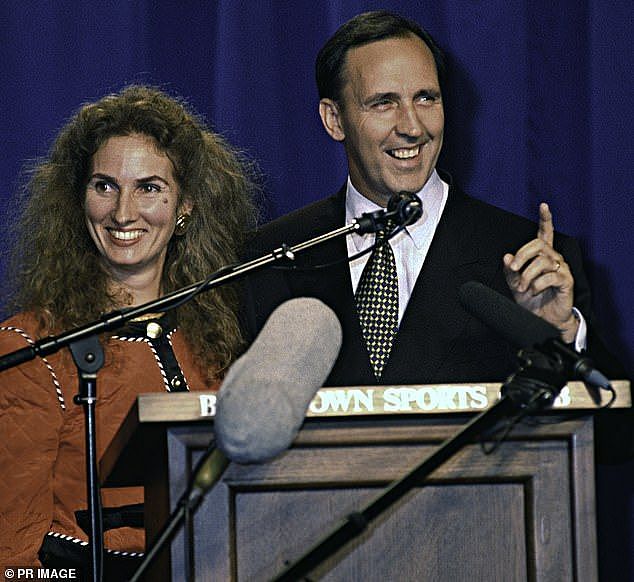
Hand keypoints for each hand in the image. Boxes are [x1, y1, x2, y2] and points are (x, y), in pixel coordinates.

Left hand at [503, 202, 577, 342]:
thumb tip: (506, 256)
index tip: (543, 205)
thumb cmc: (530, 300)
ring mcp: (562, 269)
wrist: (541, 320)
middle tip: (514, 271)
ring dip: (527, 275)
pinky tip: (533, 291)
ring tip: (522, 288)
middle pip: (538, 244)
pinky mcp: (567, 281)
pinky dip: (537, 284)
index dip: (545, 219)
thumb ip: (510, 270)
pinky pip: (551, 276)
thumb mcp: (514, 284)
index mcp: (542, 256)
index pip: (545, 233)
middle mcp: (554, 259)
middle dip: (522, 256)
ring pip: (543, 261)